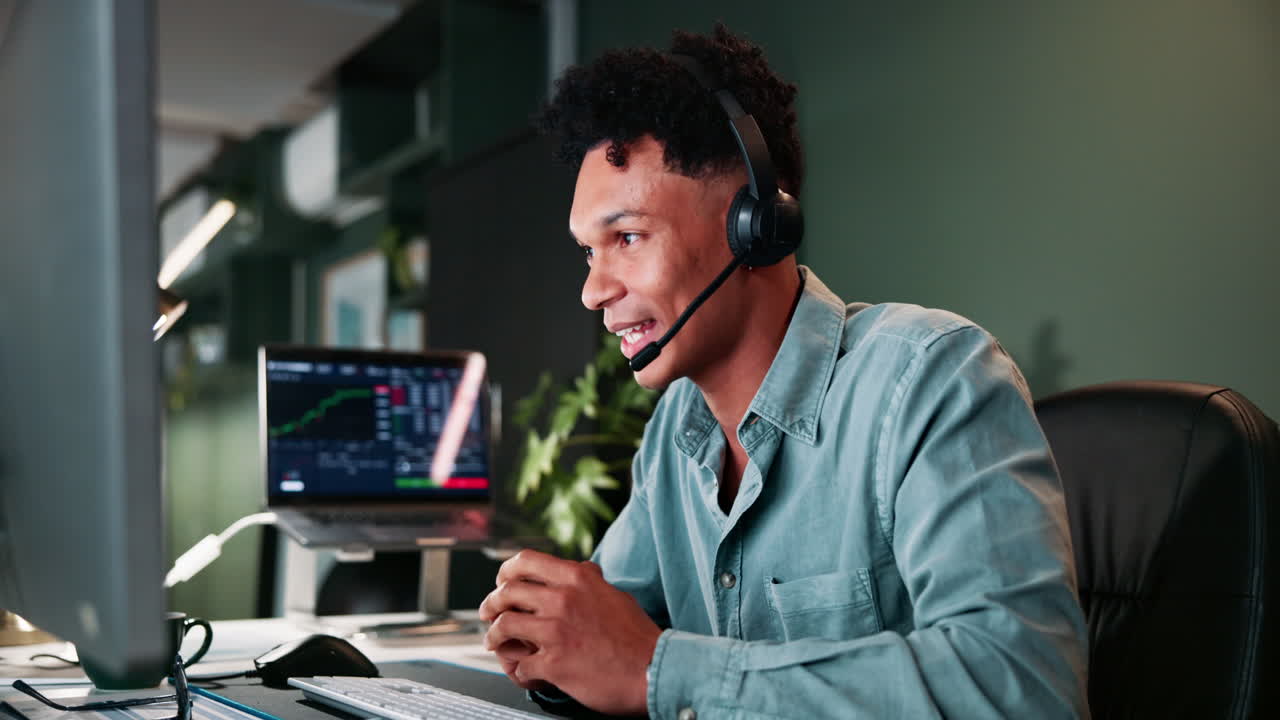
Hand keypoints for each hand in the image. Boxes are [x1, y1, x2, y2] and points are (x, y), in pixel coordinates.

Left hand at [478, 549, 660, 715]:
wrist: (655, 669)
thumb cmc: (638, 637)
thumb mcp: (615, 594)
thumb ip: (592, 581)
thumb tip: (584, 569)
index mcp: (577, 578)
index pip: (526, 561)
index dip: (506, 571)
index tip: (501, 581)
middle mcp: (562, 599)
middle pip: (507, 592)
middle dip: (491, 603)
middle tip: (488, 612)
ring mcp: (555, 630)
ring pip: (504, 626)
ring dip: (494, 636)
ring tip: (494, 641)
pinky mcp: (554, 662)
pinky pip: (520, 664)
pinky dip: (517, 670)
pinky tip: (523, 672)